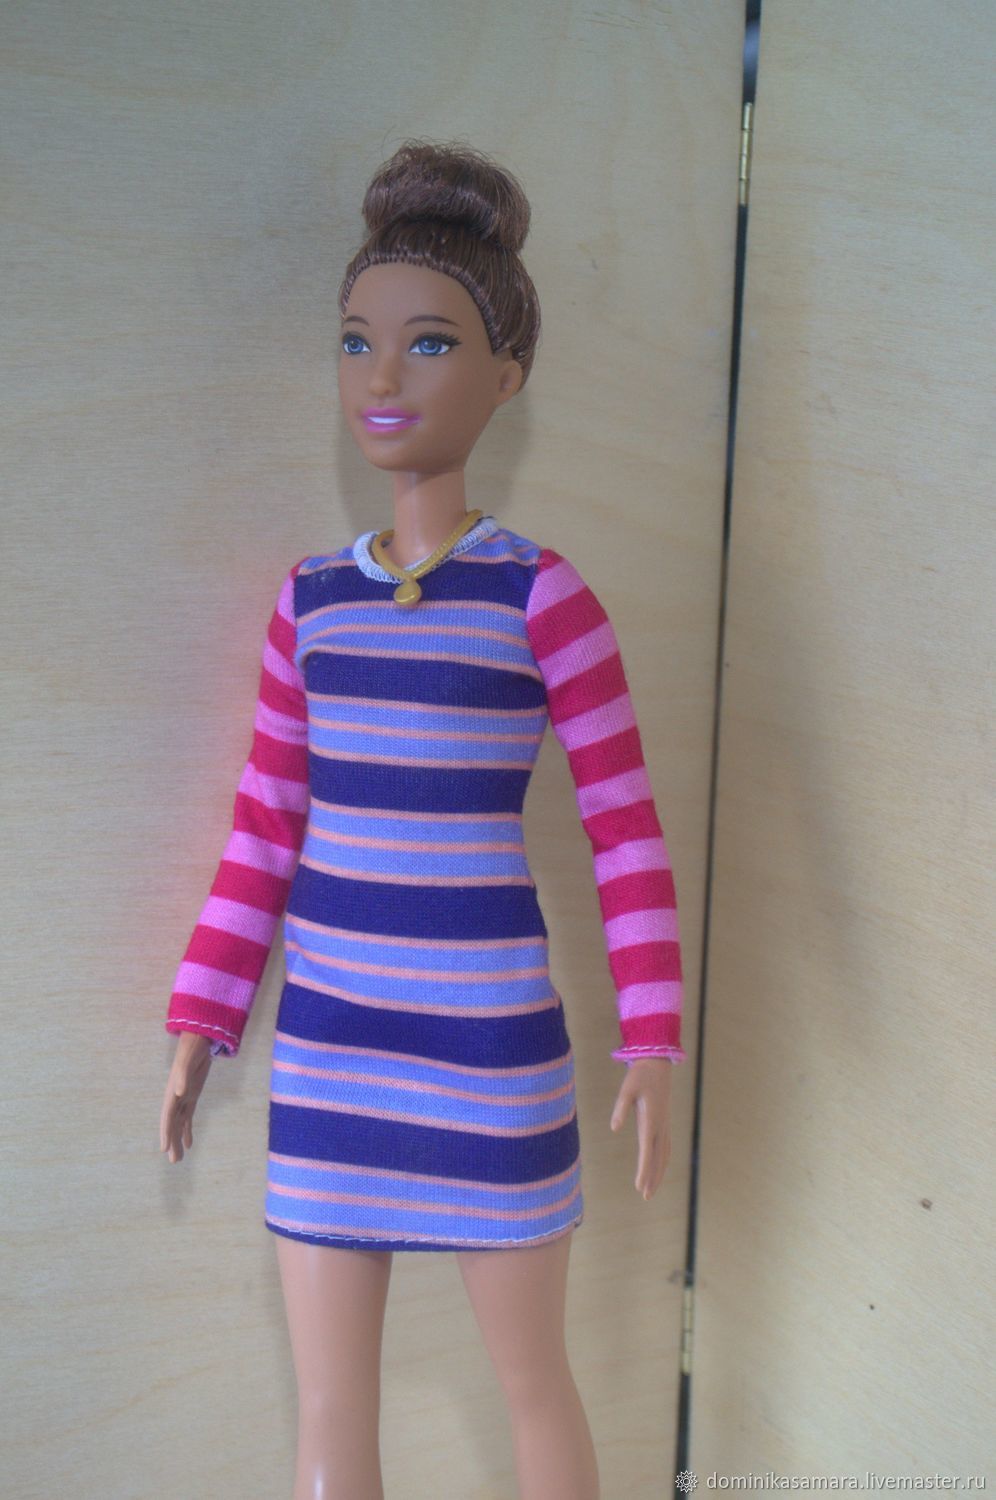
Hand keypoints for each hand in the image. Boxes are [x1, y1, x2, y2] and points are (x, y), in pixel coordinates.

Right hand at [160, 1032, 213, 1162]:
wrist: (199, 1039)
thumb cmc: (192, 1048)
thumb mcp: (188, 1059)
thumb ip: (183, 1075)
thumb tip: (180, 1092)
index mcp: (172, 1090)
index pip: (167, 1115)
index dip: (165, 1131)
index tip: (164, 1148)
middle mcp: (175, 1097)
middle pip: (172, 1123)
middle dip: (172, 1142)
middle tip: (174, 1161)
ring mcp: (183, 1097)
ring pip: (179, 1123)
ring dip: (178, 1140)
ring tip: (179, 1159)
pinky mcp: (192, 1095)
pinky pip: (188, 1116)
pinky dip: (188, 1130)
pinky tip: (189, 1144)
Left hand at [609, 1058, 673, 1200]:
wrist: (657, 1063)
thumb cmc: (640, 1075)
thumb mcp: (626, 1089)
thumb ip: (620, 1108)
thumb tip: (614, 1128)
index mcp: (651, 1120)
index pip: (647, 1151)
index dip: (644, 1170)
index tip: (639, 1187)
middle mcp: (661, 1126)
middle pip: (658, 1158)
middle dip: (652, 1178)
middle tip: (645, 1196)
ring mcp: (665, 1124)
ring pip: (664, 1154)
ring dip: (659, 1172)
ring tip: (651, 1189)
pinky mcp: (665, 1122)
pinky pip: (666, 1147)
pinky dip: (663, 1161)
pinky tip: (660, 1167)